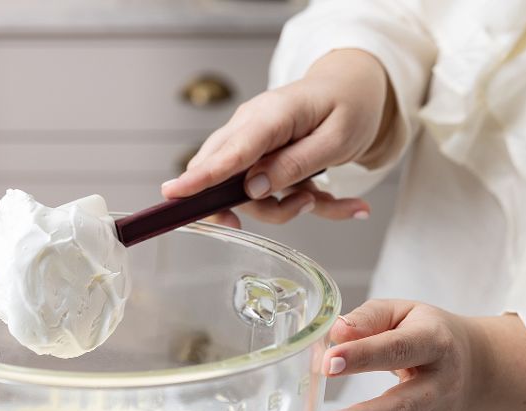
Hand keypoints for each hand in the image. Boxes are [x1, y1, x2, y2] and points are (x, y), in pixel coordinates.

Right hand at [162, 48, 395, 227]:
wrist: (352, 89)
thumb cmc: (349, 107)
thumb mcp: (337, 139)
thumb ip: (296, 164)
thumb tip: (254, 188)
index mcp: (271, 116)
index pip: (230, 153)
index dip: (200, 178)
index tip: (173, 194)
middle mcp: (251, 128)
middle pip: (224, 177)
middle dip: (253, 205)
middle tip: (300, 206)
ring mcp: (251, 143)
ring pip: (244, 193)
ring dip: (285, 207)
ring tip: (322, 199)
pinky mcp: (258, 158)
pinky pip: (265, 193)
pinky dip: (301, 204)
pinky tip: (343, 205)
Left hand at [308, 300, 525, 410]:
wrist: (475, 365)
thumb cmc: (422, 332)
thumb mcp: (401, 311)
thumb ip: (368, 319)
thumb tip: (336, 332)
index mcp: (434, 343)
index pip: (398, 349)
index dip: (363, 357)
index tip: (326, 363)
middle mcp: (440, 388)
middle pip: (401, 410)